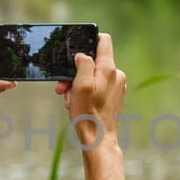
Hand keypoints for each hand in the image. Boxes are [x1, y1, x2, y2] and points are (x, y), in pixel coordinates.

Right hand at [56, 32, 124, 146]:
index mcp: (109, 69)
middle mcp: (116, 75)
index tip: (76, 49)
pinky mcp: (114, 96)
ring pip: (93, 76)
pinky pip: (97, 87)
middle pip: (93, 61)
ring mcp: (116, 86)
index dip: (88, 40)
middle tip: (63, 87)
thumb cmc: (88, 115)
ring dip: (77, 85)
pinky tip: (77, 104)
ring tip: (70, 100)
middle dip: (75, 71)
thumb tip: (82, 55)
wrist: (99, 140)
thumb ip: (83, 64)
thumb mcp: (80, 85)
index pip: (103, 40)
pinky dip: (85, 92)